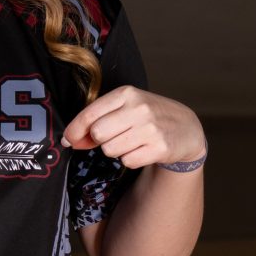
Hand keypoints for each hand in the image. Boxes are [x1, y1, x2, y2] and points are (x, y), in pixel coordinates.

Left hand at [60, 86, 205, 169]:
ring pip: (110, 150)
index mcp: (127, 93)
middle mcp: (139, 108)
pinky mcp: (159, 148)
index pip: (90, 113)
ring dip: (115, 150)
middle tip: (113, 137)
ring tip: (131, 141)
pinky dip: (130, 159)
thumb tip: (71, 140)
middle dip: (99, 140)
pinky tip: (142, 149)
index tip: (69, 139)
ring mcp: (150, 128)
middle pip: (98, 134)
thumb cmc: (148, 116)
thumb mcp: (125, 107)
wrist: (185, 127)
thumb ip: (98, 119)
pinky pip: (127, 161)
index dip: (75, 130)